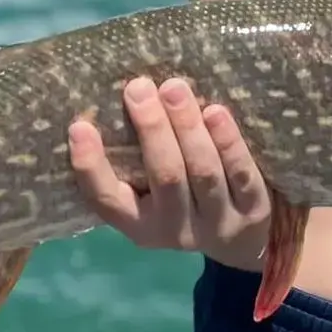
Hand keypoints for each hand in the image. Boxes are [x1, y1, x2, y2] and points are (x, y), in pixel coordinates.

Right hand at [67, 76, 271, 264]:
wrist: (242, 243)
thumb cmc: (184, 199)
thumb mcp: (151, 193)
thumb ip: (134, 160)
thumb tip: (120, 97)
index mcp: (139, 224)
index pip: (107, 200)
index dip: (90, 166)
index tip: (79, 127)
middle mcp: (175, 229)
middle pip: (164, 177)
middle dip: (151, 129)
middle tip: (138, 88)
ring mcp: (217, 223)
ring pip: (202, 172)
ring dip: (187, 127)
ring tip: (174, 88)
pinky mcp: (253, 211)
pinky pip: (241, 173)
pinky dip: (227, 142)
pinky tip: (215, 112)